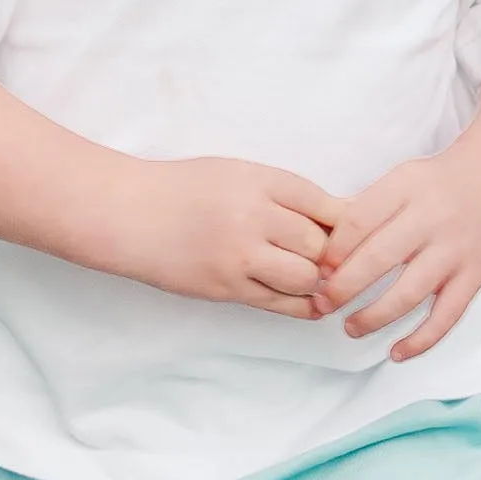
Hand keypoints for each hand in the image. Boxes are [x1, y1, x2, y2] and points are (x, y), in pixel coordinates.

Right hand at [121, 157, 341, 312]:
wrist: (129, 214)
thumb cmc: (184, 189)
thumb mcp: (236, 174)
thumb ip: (282, 193)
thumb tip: (337, 217)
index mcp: (259, 180)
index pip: (324, 204)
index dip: (345, 223)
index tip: (351, 232)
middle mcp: (253, 216)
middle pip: (320, 244)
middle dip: (330, 254)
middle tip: (332, 259)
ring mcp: (239, 255)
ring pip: (306, 278)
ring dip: (316, 281)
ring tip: (313, 277)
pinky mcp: (227, 288)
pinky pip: (280, 303)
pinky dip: (302, 305)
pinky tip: (310, 303)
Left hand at [315, 148, 480, 362]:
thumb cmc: (435, 185)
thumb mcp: (401, 179)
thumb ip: (367, 209)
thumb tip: (323, 251)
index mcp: (407, 187)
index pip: (359, 220)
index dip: (333, 250)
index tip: (317, 270)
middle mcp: (432, 217)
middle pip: (379, 258)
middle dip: (344, 287)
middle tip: (322, 304)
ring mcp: (456, 250)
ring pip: (410, 293)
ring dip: (374, 317)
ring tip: (350, 328)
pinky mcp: (475, 276)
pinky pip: (446, 316)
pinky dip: (420, 340)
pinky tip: (396, 353)